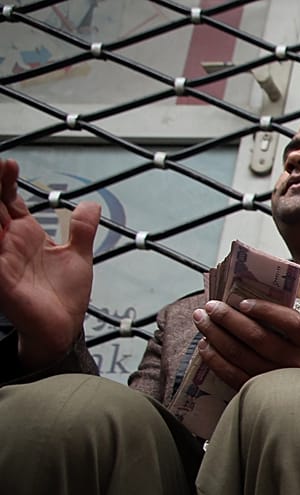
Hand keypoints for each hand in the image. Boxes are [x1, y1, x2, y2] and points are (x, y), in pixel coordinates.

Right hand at [0, 158, 100, 368]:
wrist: (63, 328)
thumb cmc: (64, 296)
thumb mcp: (78, 257)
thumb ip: (82, 230)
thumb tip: (92, 205)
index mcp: (26, 235)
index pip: (9, 201)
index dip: (6, 182)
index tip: (10, 163)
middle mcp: (9, 243)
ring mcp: (2, 258)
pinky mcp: (1, 277)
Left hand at [192, 297, 299, 388]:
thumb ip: (285, 326)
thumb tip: (243, 304)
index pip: (292, 323)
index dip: (266, 311)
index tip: (242, 302)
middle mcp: (296, 364)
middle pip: (257, 337)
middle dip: (228, 318)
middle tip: (210, 307)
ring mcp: (276, 381)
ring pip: (239, 354)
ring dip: (215, 335)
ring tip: (202, 320)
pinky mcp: (259, 394)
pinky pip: (231, 374)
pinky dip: (214, 359)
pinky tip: (205, 346)